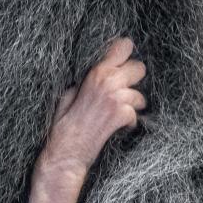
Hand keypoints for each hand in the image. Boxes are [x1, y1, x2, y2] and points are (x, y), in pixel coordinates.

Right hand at [44, 37, 146, 173]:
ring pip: (139, 96)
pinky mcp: (121, 116)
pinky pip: (136, 115)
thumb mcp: (67, 96)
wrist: (65, 154)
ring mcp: (117, 98)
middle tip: (121, 95)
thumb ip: (85, 82)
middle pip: (139, 69)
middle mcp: (108, 81)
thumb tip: (96, 74)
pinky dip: (129, 124)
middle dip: (133, 82)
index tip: (123, 65)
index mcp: (95, 73)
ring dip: (131, 107)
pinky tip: (117, 128)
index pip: (123, 47)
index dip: (126, 55)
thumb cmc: (62, 127)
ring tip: (116, 116)